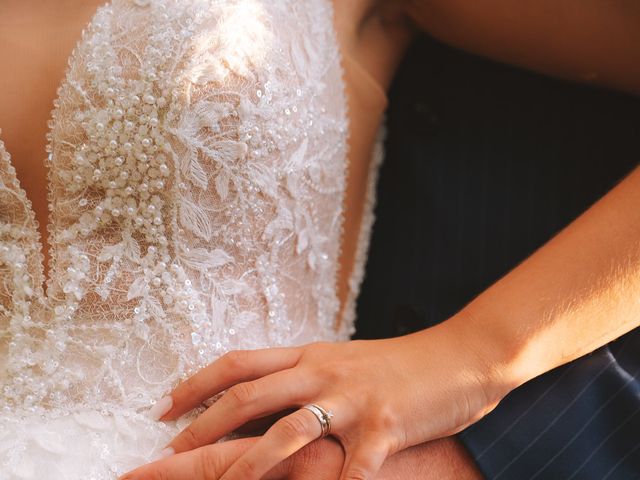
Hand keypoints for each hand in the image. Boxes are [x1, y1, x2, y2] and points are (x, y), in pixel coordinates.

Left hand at [123, 319, 501, 479]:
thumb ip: (309, 376)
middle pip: (249, 394)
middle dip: (202, 423)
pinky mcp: (384, 427)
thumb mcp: (346, 362)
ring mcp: (353, 400)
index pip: (240, 363)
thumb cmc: (401, 364)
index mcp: (311, 355)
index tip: (165, 404)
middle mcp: (324, 372)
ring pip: (287, 431)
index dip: (197, 382)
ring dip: (249, 463)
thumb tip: (267, 394)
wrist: (460, 355)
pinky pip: (353, 469)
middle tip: (167, 447)